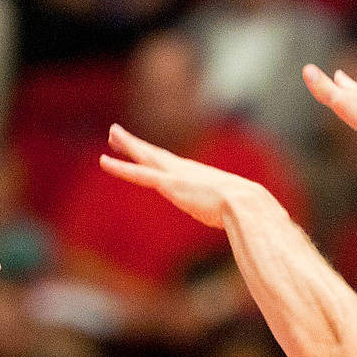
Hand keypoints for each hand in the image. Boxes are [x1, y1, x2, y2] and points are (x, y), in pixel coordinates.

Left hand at [99, 124, 266, 228]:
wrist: (247, 206)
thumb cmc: (246, 211)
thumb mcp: (236, 211)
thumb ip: (235, 213)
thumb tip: (252, 224)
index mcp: (197, 177)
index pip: (170, 164)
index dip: (155, 157)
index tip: (145, 151)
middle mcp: (184, 171)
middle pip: (154, 154)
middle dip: (135, 144)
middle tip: (116, 133)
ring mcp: (175, 176)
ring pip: (145, 157)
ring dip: (127, 145)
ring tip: (112, 134)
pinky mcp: (168, 184)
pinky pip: (139, 174)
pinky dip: (121, 168)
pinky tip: (105, 162)